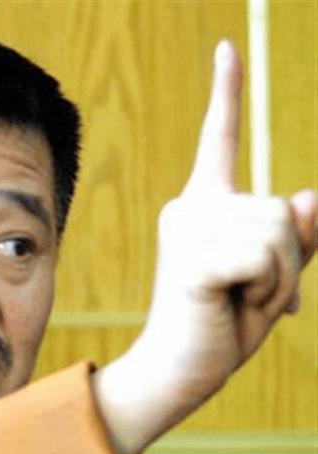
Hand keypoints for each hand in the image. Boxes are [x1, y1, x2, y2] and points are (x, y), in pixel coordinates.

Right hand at [95, 40, 316, 453]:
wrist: (183, 371)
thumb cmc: (223, 323)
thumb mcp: (272, 275)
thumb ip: (295, 236)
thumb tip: (309, 195)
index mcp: (204, 206)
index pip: (217, 139)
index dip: (227, 92)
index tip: (227, 47)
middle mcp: (189, 208)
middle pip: (281, 206)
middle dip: (288, 259)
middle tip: (252, 295)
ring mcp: (186, 232)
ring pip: (279, 230)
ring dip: (280, 278)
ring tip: (242, 301)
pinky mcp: (192, 261)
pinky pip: (263, 257)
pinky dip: (266, 289)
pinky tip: (234, 306)